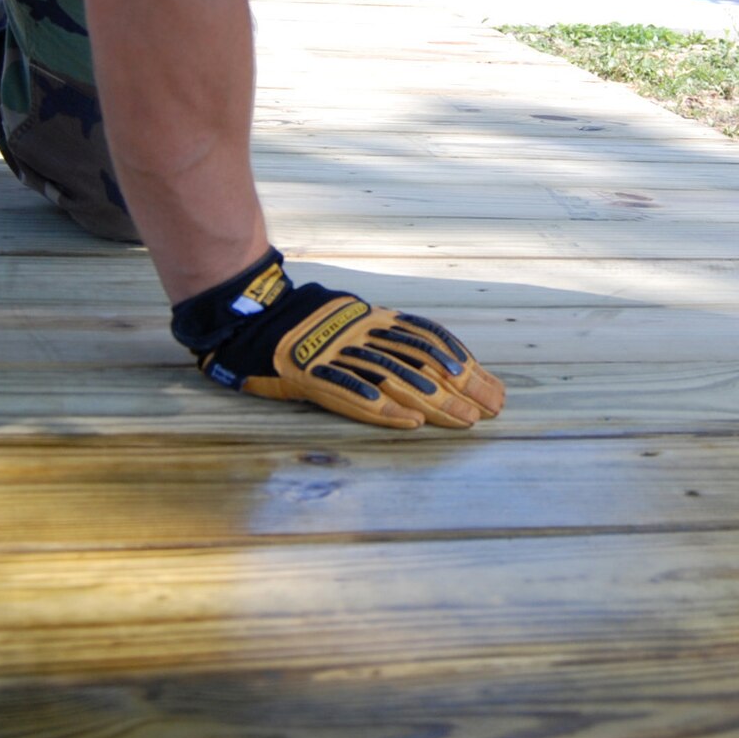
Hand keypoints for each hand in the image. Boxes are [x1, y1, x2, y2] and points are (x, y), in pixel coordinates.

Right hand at [170, 249, 505, 428]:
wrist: (243, 314)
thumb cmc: (294, 321)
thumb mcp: (344, 319)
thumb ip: (376, 335)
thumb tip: (420, 358)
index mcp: (370, 320)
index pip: (429, 342)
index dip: (464, 363)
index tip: (493, 386)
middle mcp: (359, 334)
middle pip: (420, 360)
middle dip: (463, 386)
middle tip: (495, 408)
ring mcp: (334, 354)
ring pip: (394, 378)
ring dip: (435, 402)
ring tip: (466, 420)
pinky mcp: (308, 375)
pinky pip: (350, 392)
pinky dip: (382, 409)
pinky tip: (410, 423)